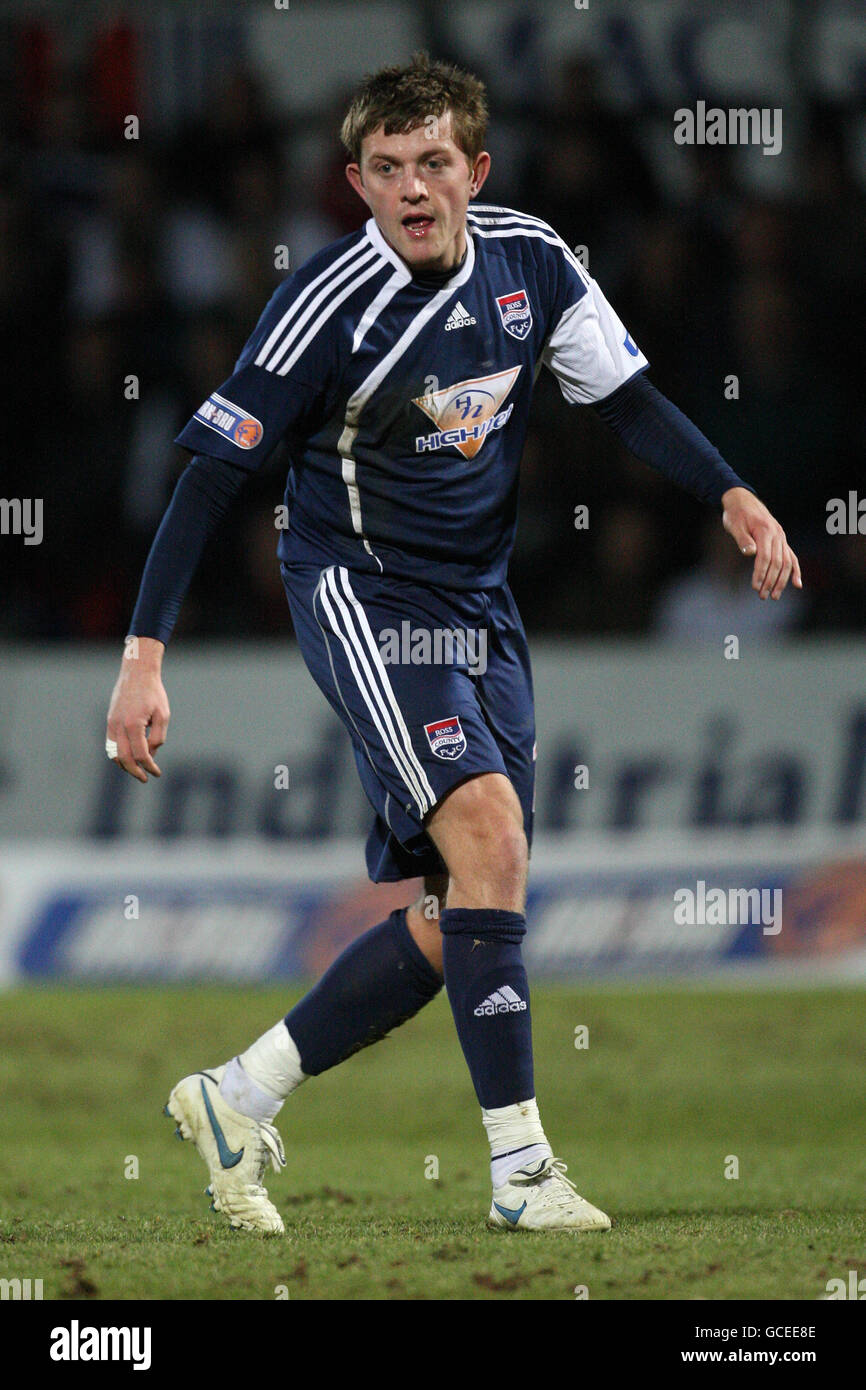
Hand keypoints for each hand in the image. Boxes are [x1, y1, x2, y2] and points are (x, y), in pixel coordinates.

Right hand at [105, 636, 169, 781]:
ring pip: (113, 753)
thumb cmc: (153, 693)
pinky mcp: (109, 721)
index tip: (156, 773)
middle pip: (124, 758)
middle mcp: (119, 726)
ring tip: (137, 770)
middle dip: (135, 771)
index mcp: (134, 724)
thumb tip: (150, 755)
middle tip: (145, 778)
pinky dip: (118, 755)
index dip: (149, 766)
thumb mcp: (163, 715)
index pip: (141, 754)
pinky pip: (110, 744)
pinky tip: (129, 758)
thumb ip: (158, 737)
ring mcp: (111, 724)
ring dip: (125, 765)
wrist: (136, 674)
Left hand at [721, 487, 802, 599]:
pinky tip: (797, 584)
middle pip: (777, 562)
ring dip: (782, 580)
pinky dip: (795, 571)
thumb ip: (743, 539)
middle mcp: (777, 535)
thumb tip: (750, 553)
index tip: (755, 587)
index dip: (760, 573)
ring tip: (774, 596)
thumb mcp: (734, 525)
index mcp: (765, 531)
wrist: (742, 501)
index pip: (765, 557)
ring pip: (786, 562)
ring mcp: (781, 538)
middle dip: (770, 581)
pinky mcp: (782, 541)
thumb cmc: (736, 514)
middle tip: (762, 596)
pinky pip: (792, 557)